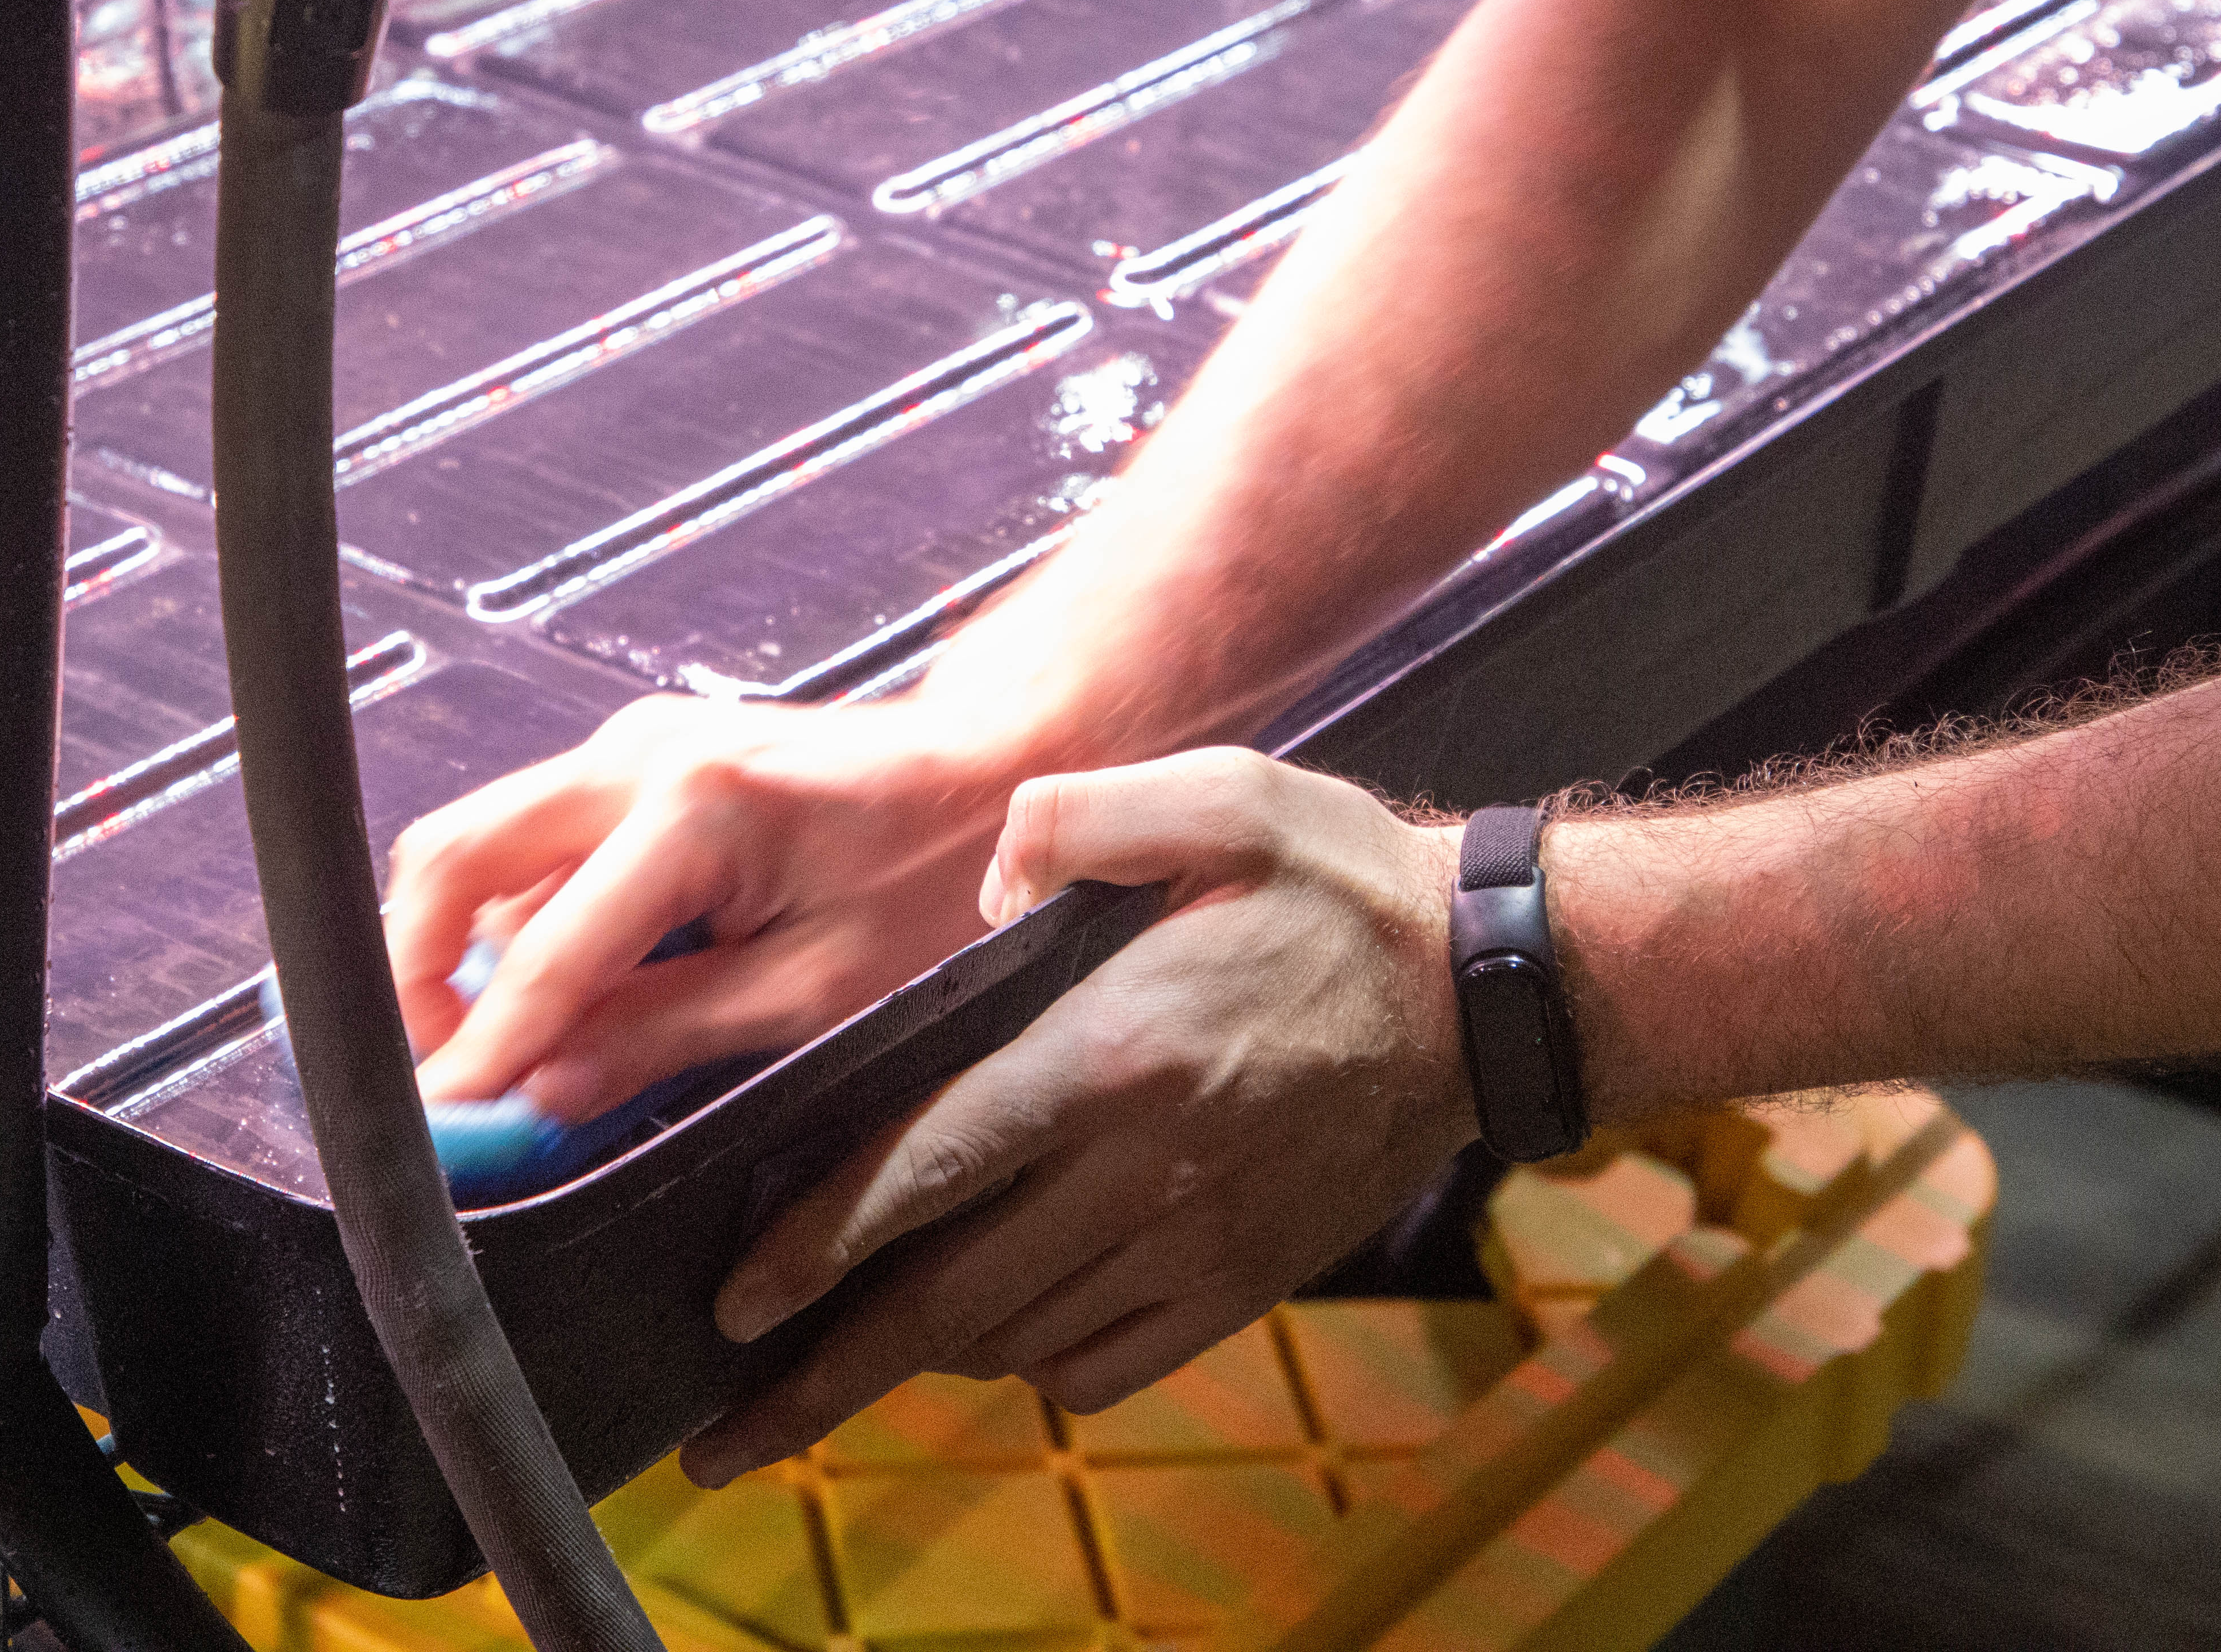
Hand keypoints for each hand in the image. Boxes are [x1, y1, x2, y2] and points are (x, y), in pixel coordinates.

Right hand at [386, 693, 1041, 1120]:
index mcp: (694, 808)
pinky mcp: (640, 760)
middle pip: (455, 856)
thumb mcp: (815, 992)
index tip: (440, 1126)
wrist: (996, 771)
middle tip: (437, 1077)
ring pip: (486, 849)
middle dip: (418, 975)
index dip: (479, 1052)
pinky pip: (537, 843)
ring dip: (465, 950)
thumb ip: (665, 1038)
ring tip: (495, 1054)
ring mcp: (632, 746)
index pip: (542, 952)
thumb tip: (538, 1092)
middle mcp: (639, 754)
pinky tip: (560, 998)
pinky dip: (518, 922)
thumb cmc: (937, 879)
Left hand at [682, 751, 1470, 1483]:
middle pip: (948, 1295)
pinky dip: (1035, 1367)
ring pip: (1017, 1335)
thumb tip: (991, 878)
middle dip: (824, 1370)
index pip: (926, 1168)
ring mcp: (1198, 1237)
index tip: (737, 1302)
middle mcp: (1146, 1166)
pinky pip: (1108, 1362)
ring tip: (834, 1368)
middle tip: (729, 1425)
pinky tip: (994, 1338)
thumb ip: (1075, 817)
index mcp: (1115, 1052)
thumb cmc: (1346, 884)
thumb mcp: (1218, 794)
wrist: (1491, 987)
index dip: (816, 1243)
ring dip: (920, 1358)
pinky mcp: (1245, 1277)